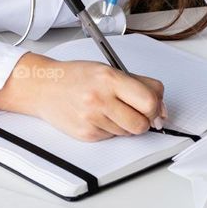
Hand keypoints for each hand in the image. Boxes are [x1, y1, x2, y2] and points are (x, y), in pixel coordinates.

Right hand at [25, 58, 167, 141]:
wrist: (45, 87)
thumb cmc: (76, 76)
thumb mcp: (108, 69)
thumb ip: (139, 84)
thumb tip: (162, 109)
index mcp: (109, 78)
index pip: (149, 101)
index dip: (157, 107)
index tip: (155, 107)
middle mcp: (100, 99)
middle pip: (142, 124)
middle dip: (144, 120)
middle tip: (137, 112)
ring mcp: (92, 119)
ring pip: (128, 133)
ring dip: (125, 124)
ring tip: (110, 109)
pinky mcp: (86, 134)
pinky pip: (112, 137)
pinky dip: (110, 129)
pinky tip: (98, 116)